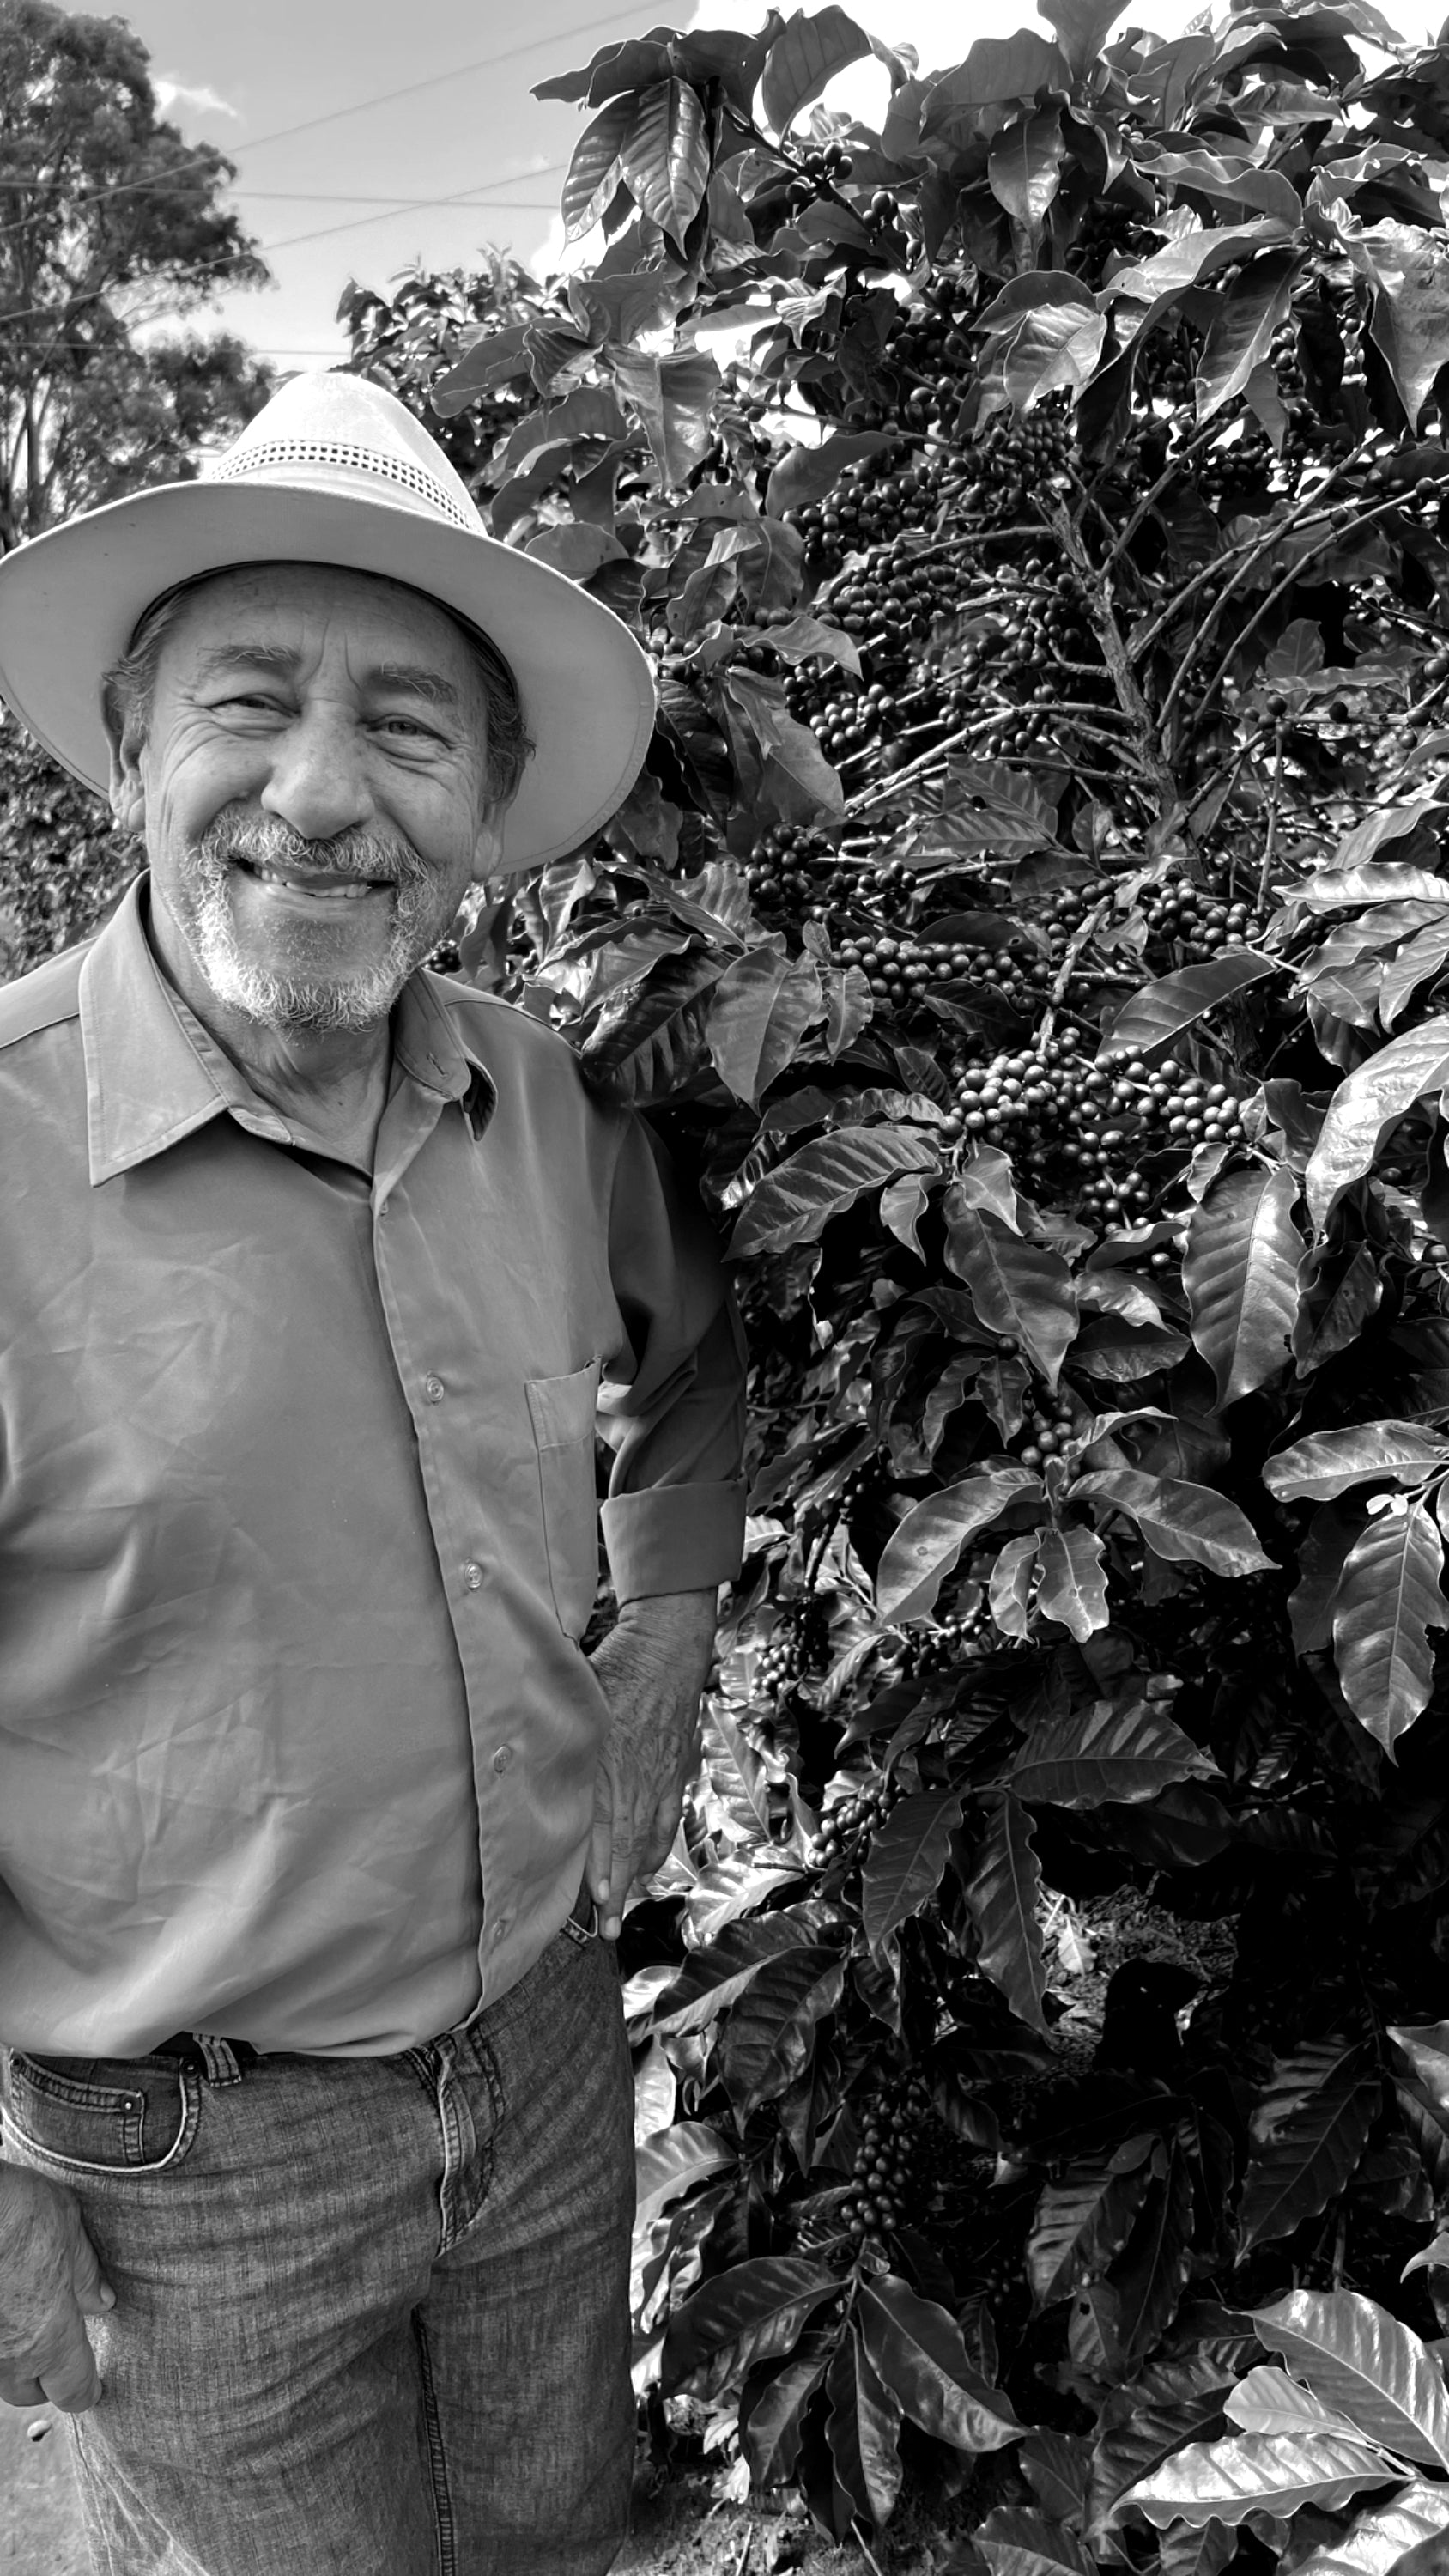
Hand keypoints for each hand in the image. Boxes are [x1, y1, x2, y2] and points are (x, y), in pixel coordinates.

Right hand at [0, 2162, 114, 2412]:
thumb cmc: (17, 2212)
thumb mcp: (69, 2229)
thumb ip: (85, 2273)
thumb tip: (102, 2301)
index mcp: (51, 2337)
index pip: (73, 2390)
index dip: (86, 2391)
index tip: (93, 2388)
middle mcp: (9, 2355)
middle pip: (27, 2393)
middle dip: (43, 2379)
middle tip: (56, 2351)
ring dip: (12, 2358)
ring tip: (25, 2322)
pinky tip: (3, 2307)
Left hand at [586, 1588, 717, 1939]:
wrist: (669, 1645)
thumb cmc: (615, 1664)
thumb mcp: (576, 1693)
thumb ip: (553, 1731)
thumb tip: (515, 1755)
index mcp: (609, 1758)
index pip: (604, 1820)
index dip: (600, 1861)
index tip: (594, 1895)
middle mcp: (638, 1774)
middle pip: (627, 1839)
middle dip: (615, 1887)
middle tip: (605, 1928)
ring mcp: (663, 1775)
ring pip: (649, 1835)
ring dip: (634, 1874)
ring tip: (620, 1910)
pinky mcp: (678, 1770)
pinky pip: (668, 1817)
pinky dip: (657, 1845)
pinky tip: (648, 1866)